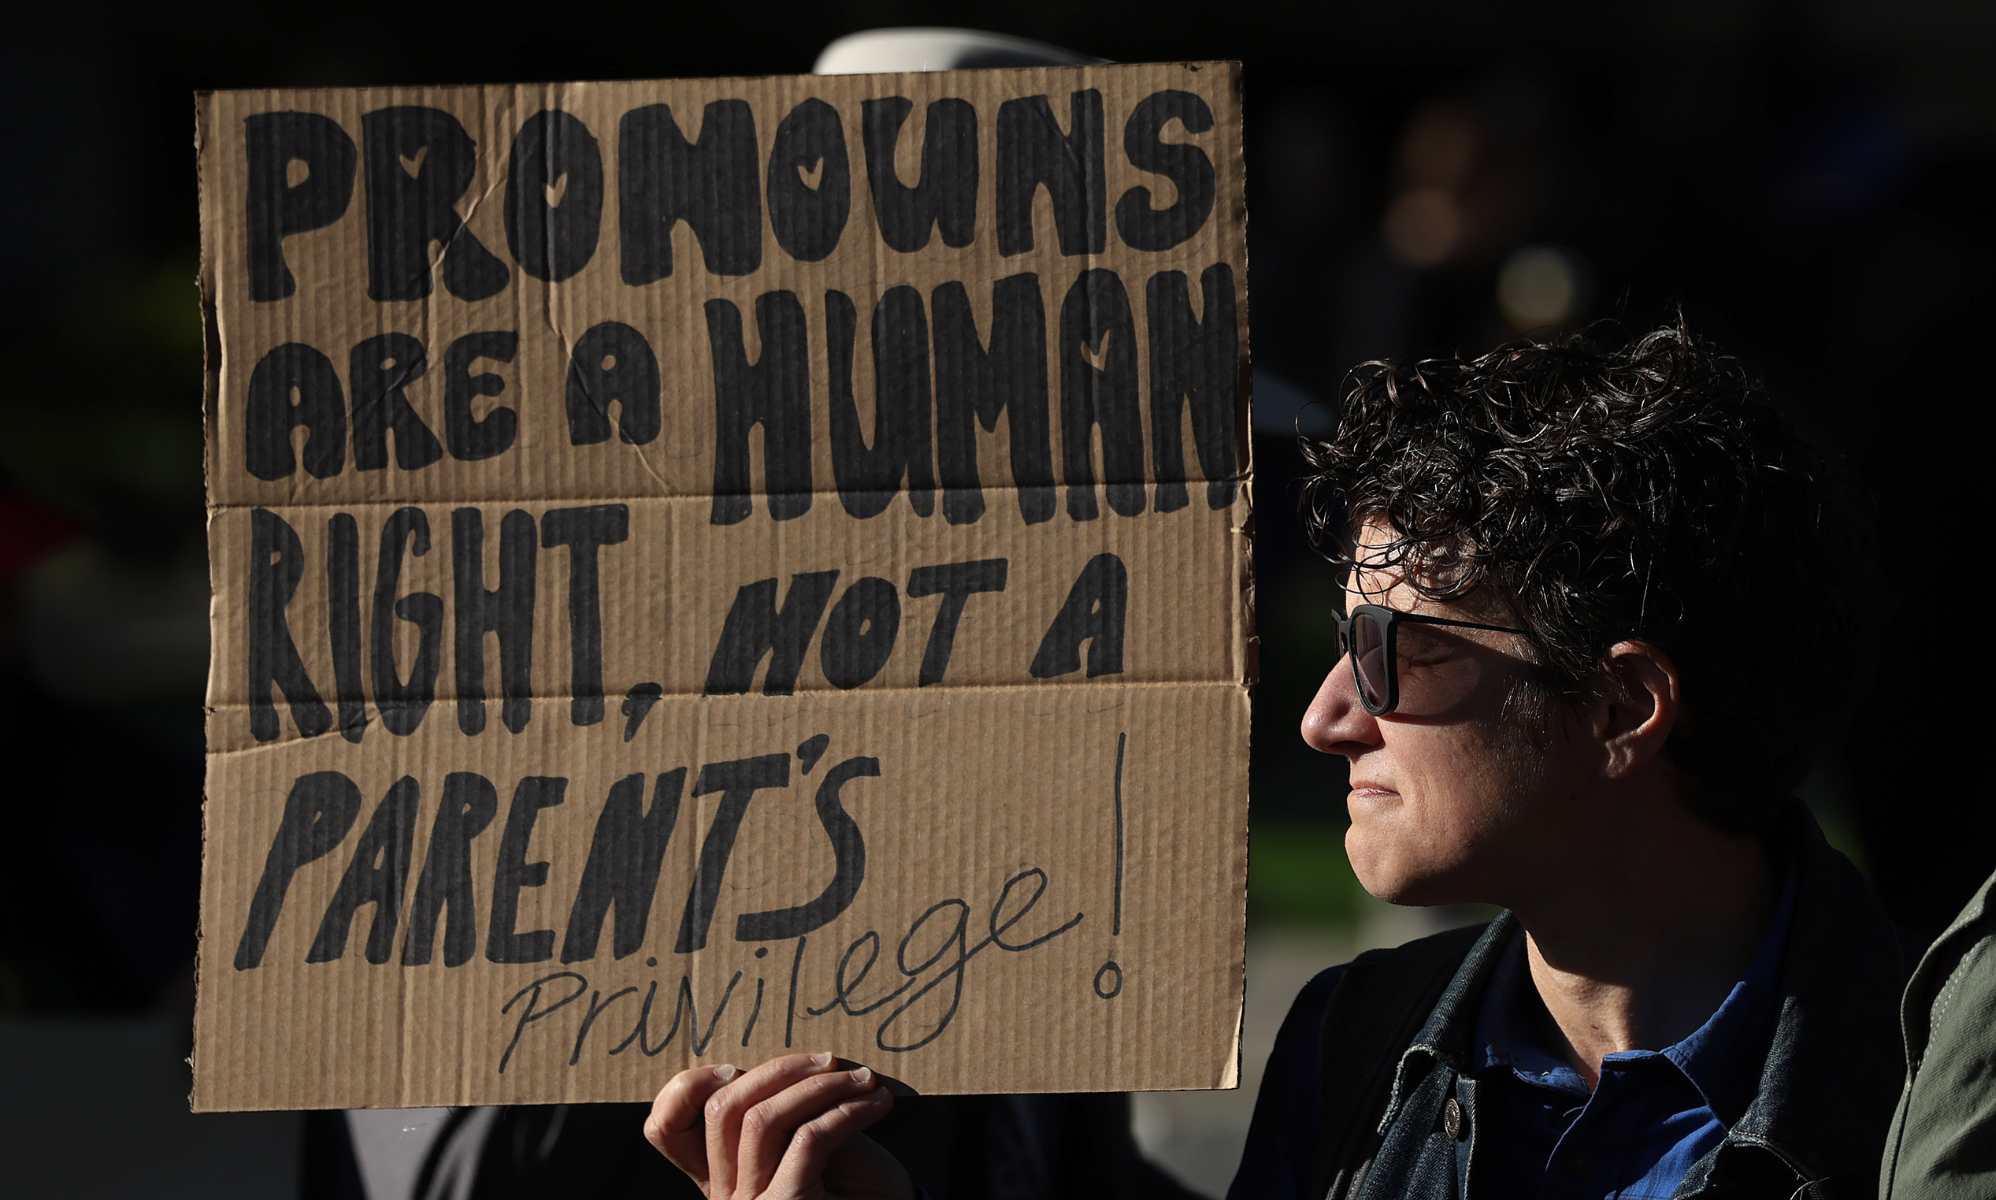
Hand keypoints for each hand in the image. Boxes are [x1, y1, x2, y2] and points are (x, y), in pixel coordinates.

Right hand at [644, 1052, 914, 1199]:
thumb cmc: (852, 1188)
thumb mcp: (804, 1144)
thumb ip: (777, 1115)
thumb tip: (773, 1068)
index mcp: (721, 1180)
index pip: (664, 1130)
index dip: (684, 1088)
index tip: (732, 1066)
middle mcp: (725, 1196)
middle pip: (722, 1109)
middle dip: (779, 1070)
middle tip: (829, 1060)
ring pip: (762, 1118)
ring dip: (822, 1086)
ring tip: (863, 1079)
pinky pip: (810, 1137)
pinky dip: (849, 1111)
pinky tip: (876, 1104)